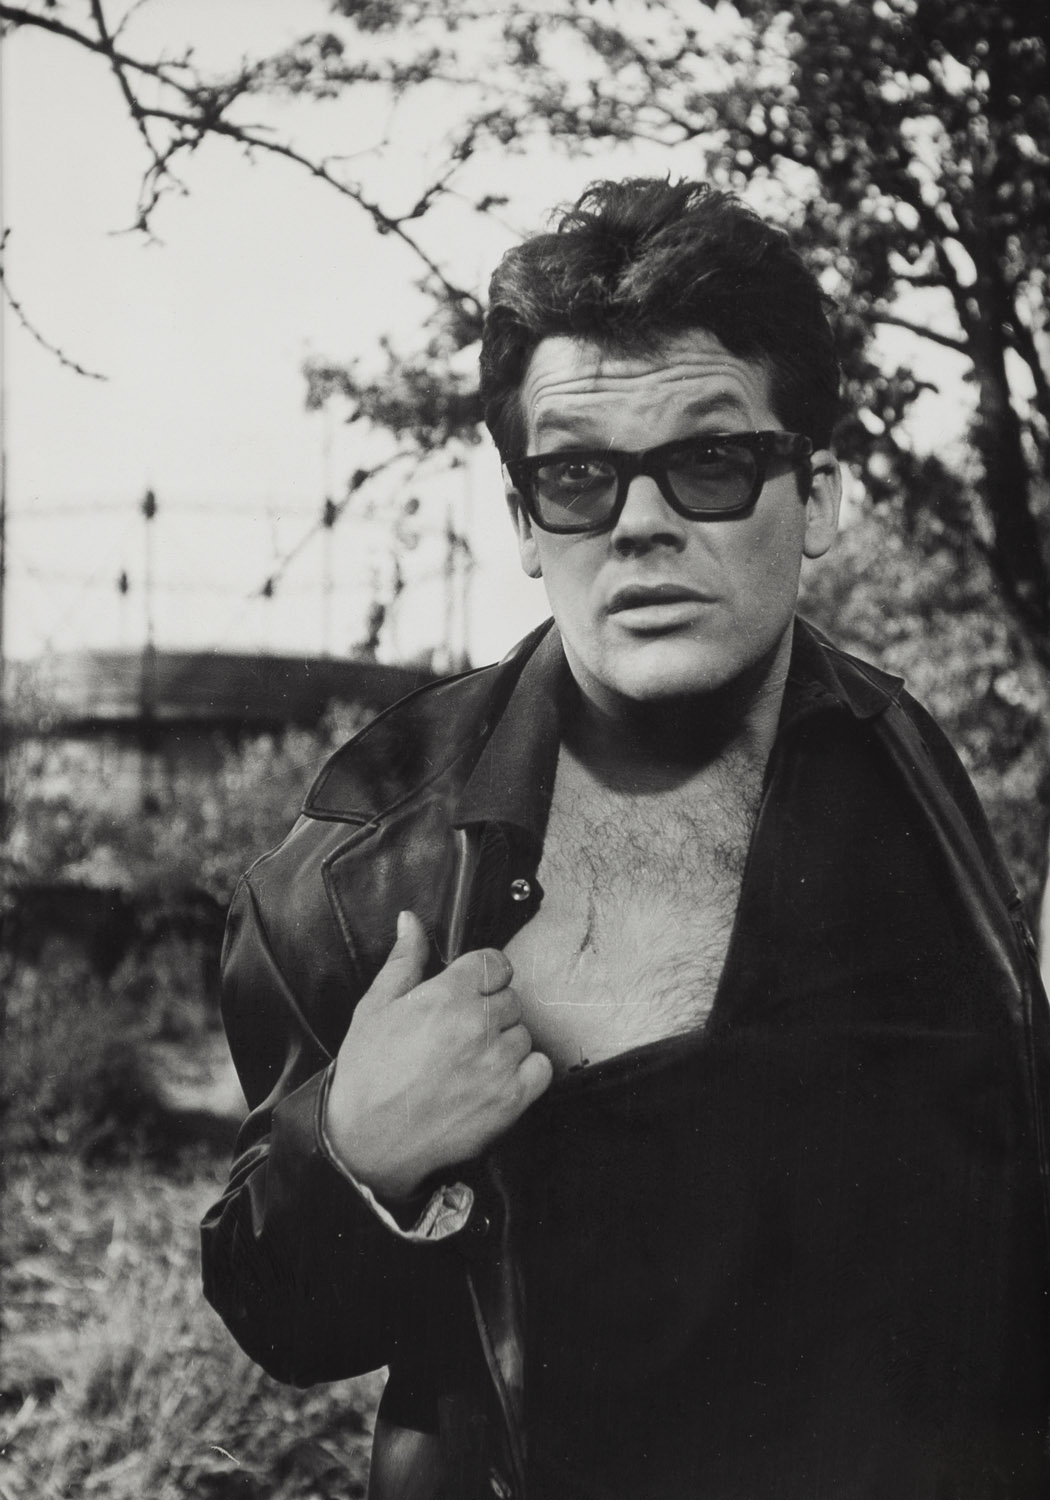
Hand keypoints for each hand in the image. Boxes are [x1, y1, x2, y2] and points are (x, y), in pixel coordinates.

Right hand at [324, 909, 552, 1201]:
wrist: (365, 1141)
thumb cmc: (367, 1073)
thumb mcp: (375, 1007)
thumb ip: (404, 960)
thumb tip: (411, 922)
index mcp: (447, 995)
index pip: (495, 963)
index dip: (484, 975)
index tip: (471, 990)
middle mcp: (478, 1024)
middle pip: (510, 998)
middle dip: (489, 1010)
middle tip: (460, 1034)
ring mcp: (498, 1062)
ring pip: (523, 1032)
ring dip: (504, 1043)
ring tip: (470, 1061)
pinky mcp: (511, 1099)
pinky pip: (540, 1068)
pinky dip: (525, 1072)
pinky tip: (494, 1079)